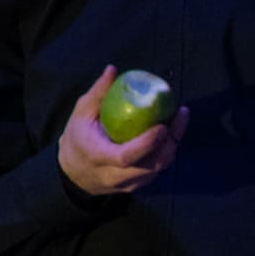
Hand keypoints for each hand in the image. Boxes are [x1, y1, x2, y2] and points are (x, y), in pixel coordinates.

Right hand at [57, 66, 188, 196]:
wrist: (74, 173)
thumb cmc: (77, 137)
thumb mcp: (81, 114)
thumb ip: (98, 94)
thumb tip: (113, 69)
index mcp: (98, 157)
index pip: (126, 157)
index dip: (147, 144)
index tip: (162, 125)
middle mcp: (114, 175)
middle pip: (151, 165)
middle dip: (171, 141)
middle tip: (180, 114)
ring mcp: (127, 184)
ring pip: (159, 168)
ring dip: (173, 144)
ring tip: (180, 118)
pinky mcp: (137, 186)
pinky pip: (158, 170)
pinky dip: (167, 151)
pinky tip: (172, 131)